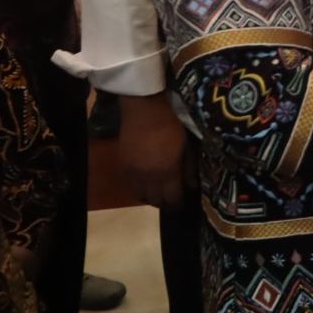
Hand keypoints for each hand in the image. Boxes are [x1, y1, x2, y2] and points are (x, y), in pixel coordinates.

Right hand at [117, 93, 193, 210]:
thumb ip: (189, 168)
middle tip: (172, 197)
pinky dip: (137, 189)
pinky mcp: (121, 166)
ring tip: (158, 192)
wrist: (144, 109)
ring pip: (140, 196)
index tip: (182, 202)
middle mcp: (147, 178)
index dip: (178, 204)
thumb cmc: (171, 124)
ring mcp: (132, 173)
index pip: (172, 198)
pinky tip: (144, 183)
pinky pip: (129, 186)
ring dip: (150, 197)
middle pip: (155, 201)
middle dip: (165, 202)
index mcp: (166, 172)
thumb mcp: (186, 146)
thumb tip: (191, 186)